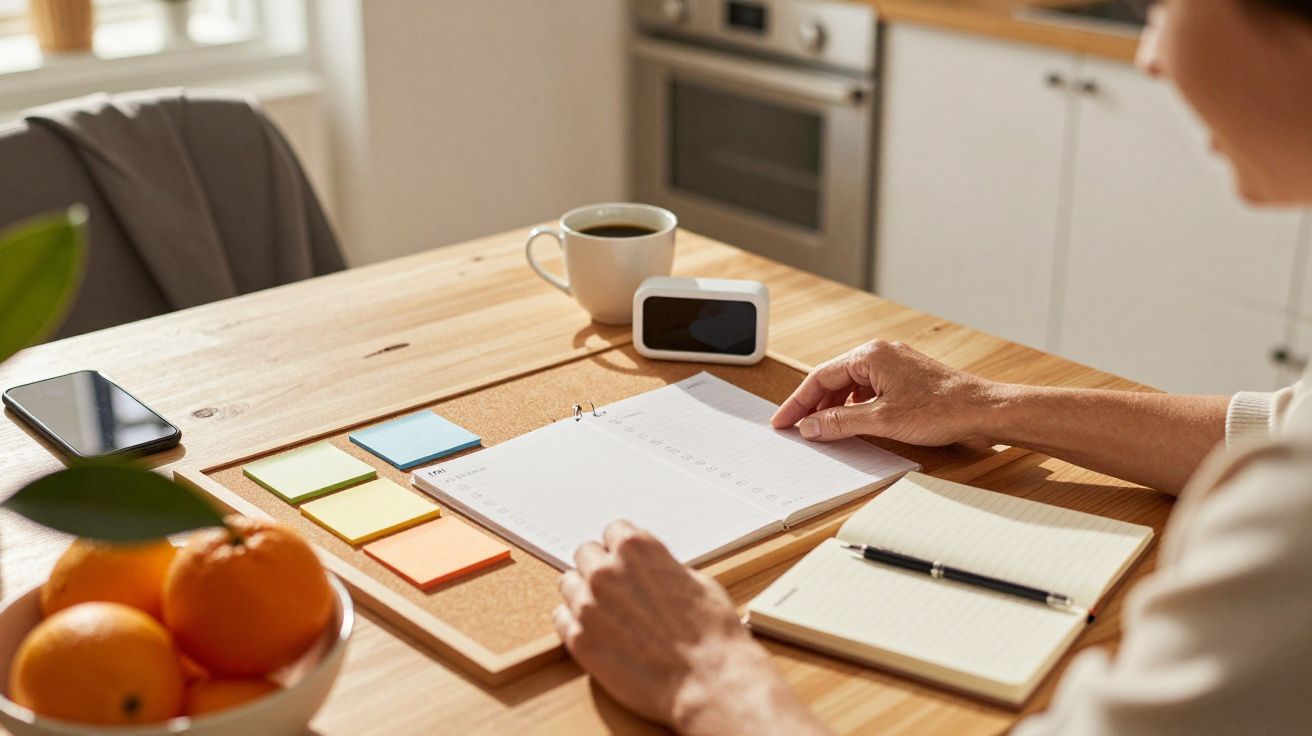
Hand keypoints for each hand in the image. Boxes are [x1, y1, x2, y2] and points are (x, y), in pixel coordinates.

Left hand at [554, 521, 825, 734]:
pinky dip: (575, 622)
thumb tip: (652, 571)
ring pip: (568, 584)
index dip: (622, 548)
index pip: (613, 530)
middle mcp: (606, 571)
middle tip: (616, 589)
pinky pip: (561, 618)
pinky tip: (597, 632)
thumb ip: (663, 568)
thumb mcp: (697, 581)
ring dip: (584, 593)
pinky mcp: (579, 640)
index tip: (626, 561)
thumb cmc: (711, 633)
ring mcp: (588, 605)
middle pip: (585, 554)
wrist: (708, 680)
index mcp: (637, 549)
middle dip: (600, 567)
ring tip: (606, 612)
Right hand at [770, 339, 1000, 445]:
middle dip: (814, 404)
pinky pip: (868, 389)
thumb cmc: (941, 409)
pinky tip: (852, 423)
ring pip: (851, 384)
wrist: (983, 410)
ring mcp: (894, 364)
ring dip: (834, 407)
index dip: (798, 402)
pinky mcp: (905, 377)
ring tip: (822, 430)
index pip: (820, 376)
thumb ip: (841, 422)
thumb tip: (810, 426)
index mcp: (870, 355)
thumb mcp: (882, 420)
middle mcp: (880, 354)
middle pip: (833, 378)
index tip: (783, 421)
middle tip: (797, 428)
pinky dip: (854, 406)